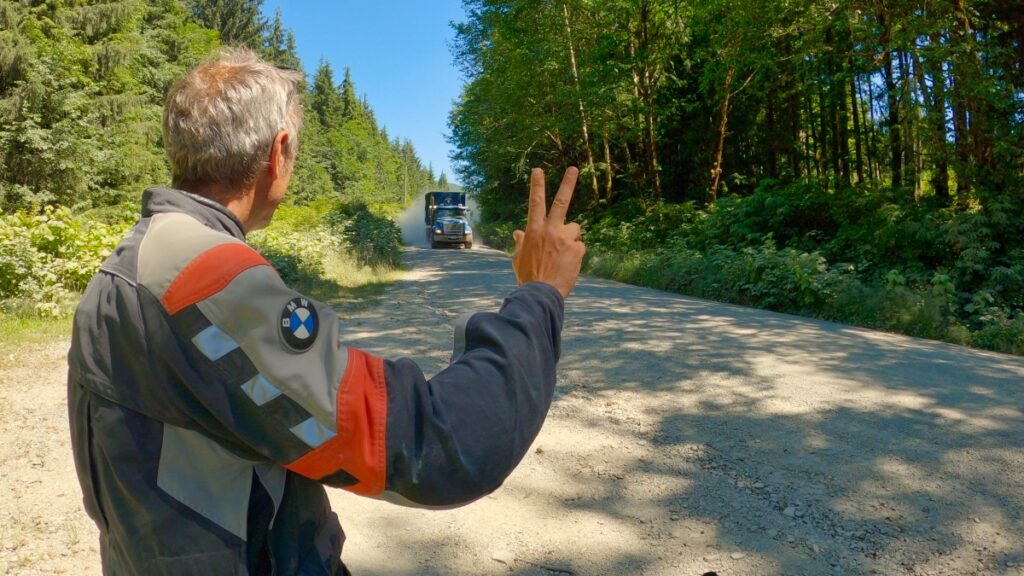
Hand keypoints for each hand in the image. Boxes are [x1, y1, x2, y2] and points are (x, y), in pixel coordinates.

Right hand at [512, 167, 585, 298]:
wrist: (541, 293)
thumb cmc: (528, 276)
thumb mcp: (519, 258)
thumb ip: (521, 242)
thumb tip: (517, 233)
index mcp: (534, 230)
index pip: (535, 202)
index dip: (537, 185)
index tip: (538, 170)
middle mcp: (550, 230)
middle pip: (561, 202)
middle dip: (568, 183)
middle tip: (574, 168)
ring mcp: (565, 238)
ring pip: (574, 228)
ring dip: (570, 237)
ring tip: (563, 255)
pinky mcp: (578, 249)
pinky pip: (579, 246)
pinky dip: (575, 254)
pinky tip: (568, 265)